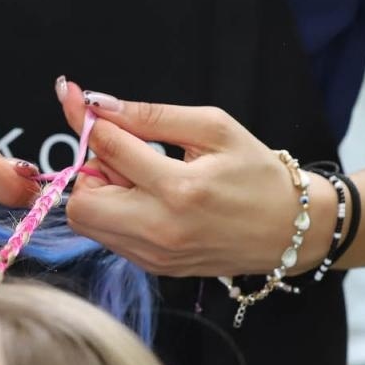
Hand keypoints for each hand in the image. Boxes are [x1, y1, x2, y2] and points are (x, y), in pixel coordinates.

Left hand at [55, 81, 335, 277]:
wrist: (290, 229)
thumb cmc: (256, 171)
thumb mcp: (213, 128)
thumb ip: (151, 116)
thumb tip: (97, 105)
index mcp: (181, 189)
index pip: (107, 148)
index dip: (85, 118)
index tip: (75, 96)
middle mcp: (162, 230)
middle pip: (80, 200)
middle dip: (90, 167)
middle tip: (123, 153)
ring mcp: (156, 256)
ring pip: (88, 221)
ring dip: (100, 191)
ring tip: (141, 177)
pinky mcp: (155, 268)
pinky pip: (108, 237)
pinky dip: (114, 212)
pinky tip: (148, 198)